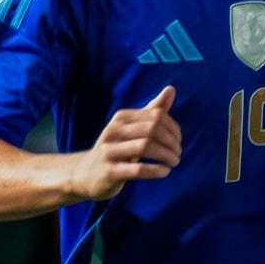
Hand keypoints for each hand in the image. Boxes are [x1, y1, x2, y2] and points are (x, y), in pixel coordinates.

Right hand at [72, 86, 181, 200]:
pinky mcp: (109, 172)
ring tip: (174, 162)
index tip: (178, 141)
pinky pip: (137, 169)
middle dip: (171, 142)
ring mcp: (109, 151)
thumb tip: (171, 89)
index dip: (173, 128)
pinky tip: (165, 172)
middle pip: (152, 129)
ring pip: (145, 147)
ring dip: (166, 155)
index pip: (156, 116)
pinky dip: (156, 170)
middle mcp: (113, 131)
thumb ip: (152, 110)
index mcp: (121, 118)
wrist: (86, 174)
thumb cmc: (116, 148)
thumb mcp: (132, 128)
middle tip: (178, 153)